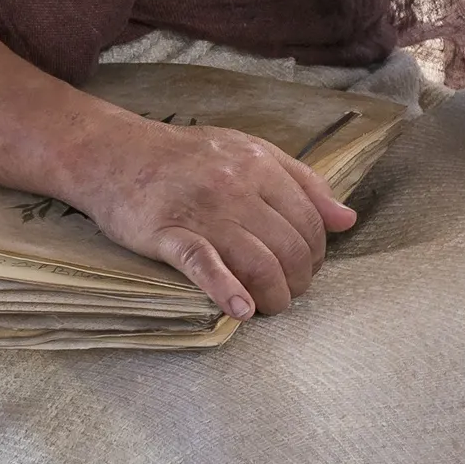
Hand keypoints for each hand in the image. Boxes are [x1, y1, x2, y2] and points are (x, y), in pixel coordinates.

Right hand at [60, 111, 355, 320]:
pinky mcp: (167, 232)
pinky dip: (226, 291)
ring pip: (257, 260)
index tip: (306, 268)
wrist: (116, 152)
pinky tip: (241, 311)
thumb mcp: (251, 152)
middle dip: (298, 279)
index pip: (308, 220)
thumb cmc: (187, 156)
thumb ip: (303, 183)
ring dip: (272, 294)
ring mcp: (202, 210)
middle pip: (288, 246)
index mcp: (260, 164)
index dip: (315, 253)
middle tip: (288, 293)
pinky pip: (204, 264)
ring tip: (269, 307)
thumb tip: (348, 220)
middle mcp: (236, 186)